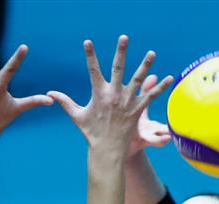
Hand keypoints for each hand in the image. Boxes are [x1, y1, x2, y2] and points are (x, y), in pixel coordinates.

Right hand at [48, 36, 172, 152]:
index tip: (88, 42)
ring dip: (145, 65)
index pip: (92, 70)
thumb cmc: (91, 133)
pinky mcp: (137, 110)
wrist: (107, 151)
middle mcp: (114, 95)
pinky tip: (169, 77)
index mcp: (99, 94)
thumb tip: (49, 93)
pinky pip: (151, 96)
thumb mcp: (77, 116)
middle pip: (118, 68)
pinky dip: (160, 87)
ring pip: (138, 79)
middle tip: (123, 38)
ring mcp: (127, 102)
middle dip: (121, 52)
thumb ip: (65, 102)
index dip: (90, 55)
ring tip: (152, 52)